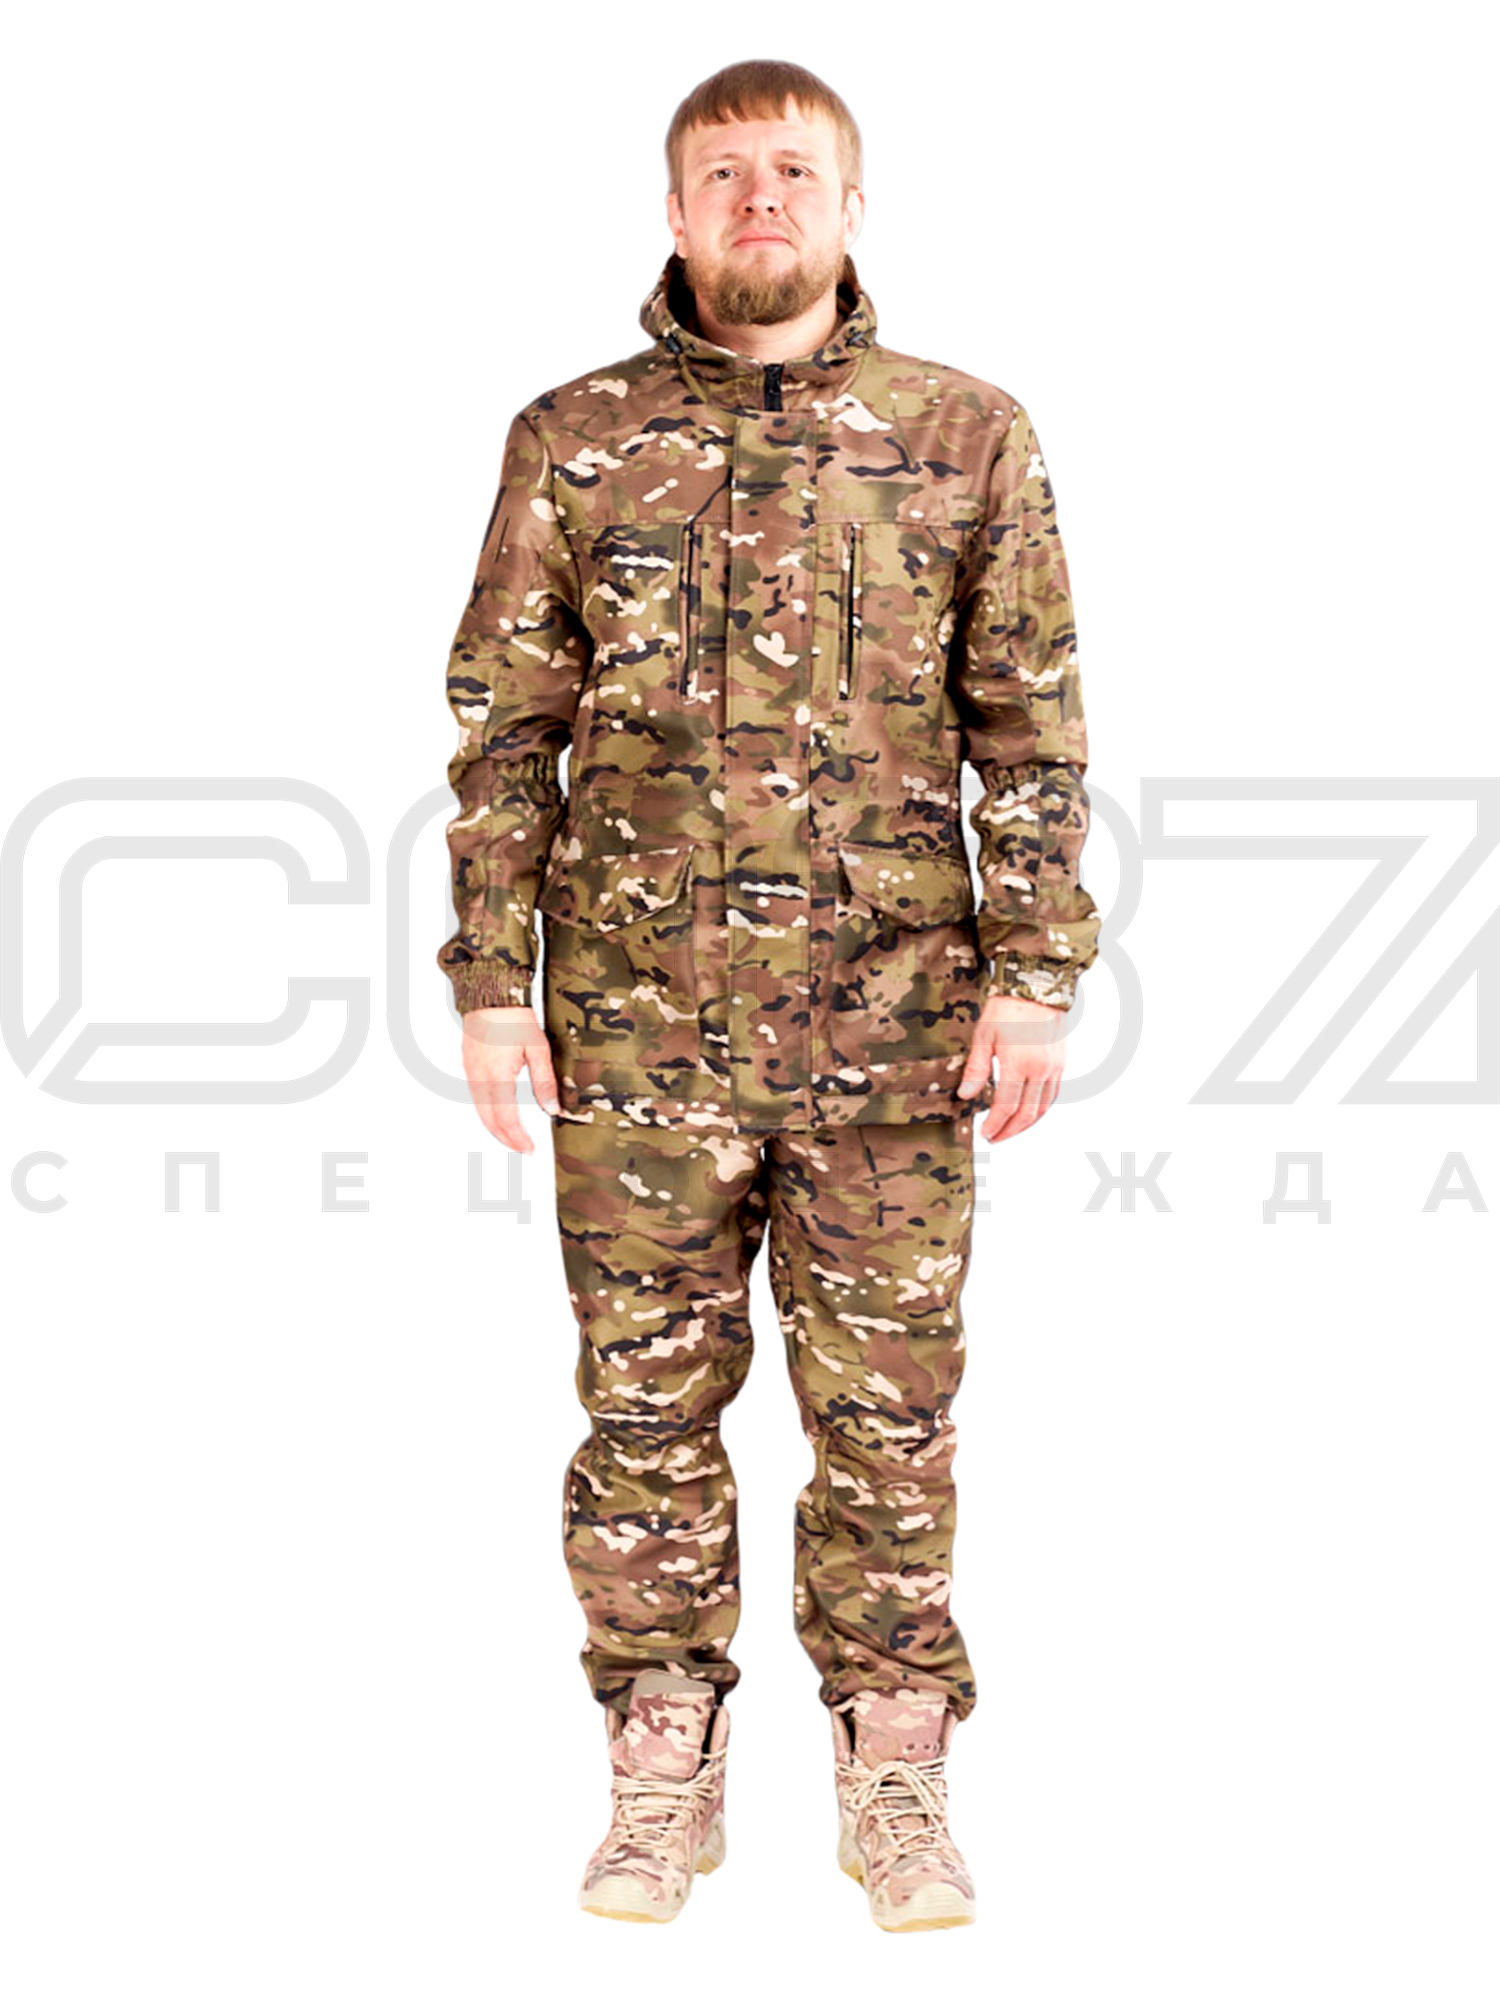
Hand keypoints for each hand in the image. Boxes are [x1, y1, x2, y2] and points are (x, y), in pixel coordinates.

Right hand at [460, 1005, 561, 1152]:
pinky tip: (499, 1113)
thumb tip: (551, 1109)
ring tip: (513, 1136)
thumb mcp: (538, 1048)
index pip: (506, 1119)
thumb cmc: (514, 1017)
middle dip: (506, 1139)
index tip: (529, 1148)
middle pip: (490, 1120)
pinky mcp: (468, 1065)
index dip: (518, 1138)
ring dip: (495, 1128)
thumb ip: (545, 1081)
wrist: (491, 996)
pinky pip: (475, 1097)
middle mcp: (479, 1078)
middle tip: (523, 1148)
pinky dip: (487, 1112)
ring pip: (480, 1111)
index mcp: (498, 1076)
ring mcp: (471, 1072)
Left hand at [957, 993, 1066, 1141]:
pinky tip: (1027, 1112)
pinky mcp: (1061, 1062)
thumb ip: (977, 1069)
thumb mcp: (984, 1036)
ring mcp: (1054, 1067)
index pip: (1006, 1106)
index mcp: (1019, 1064)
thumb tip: (966, 1095)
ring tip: (1009, 1130)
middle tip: (994, 1137)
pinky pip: (1053, 1094)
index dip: (994, 1124)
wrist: (1037, 984)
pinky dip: (1040, 1109)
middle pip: (1027, 1113)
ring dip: (1026, 1124)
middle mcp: (1041, 1069)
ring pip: (1043, 1108)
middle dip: (1009, 1130)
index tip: (985, 1132)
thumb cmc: (1006, 1007)